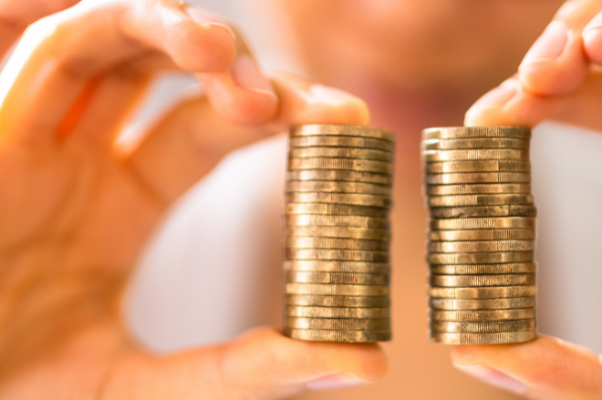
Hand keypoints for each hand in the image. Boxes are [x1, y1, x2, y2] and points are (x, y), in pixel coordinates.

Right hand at [0, 0, 385, 397]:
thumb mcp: (142, 386)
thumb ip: (246, 371)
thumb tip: (369, 362)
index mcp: (122, 205)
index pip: (214, 128)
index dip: (282, 111)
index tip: (350, 118)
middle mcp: (80, 161)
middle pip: (173, 75)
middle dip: (244, 67)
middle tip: (313, 104)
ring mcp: (29, 142)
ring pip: (108, 39)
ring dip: (174, 28)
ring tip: (227, 58)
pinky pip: (44, 48)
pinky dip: (105, 24)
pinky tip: (180, 41)